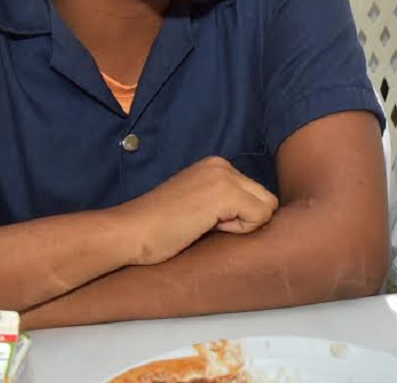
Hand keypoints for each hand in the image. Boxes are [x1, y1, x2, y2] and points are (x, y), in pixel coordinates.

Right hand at [114, 156, 278, 265]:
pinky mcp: (225, 192)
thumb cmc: (157, 229)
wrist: (129, 232)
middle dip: (244, 220)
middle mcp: (222, 165)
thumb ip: (223, 204)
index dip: (236, 218)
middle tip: (205, 225)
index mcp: (216, 166)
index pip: (255, 196)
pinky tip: (205, 227)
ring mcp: (224, 176)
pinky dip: (238, 230)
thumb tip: (259, 217)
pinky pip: (260, 218)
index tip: (203, 221)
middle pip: (266, 200)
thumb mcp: (197, 206)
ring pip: (267, 209)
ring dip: (241, 225)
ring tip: (204, 225)